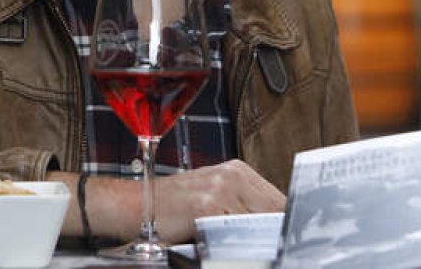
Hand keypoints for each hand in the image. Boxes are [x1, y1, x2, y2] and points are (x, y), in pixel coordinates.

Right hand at [153, 160, 285, 241]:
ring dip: (258, 240)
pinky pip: (236, 231)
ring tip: (253, 250)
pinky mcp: (208, 206)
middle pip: (274, 210)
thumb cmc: (172, 206)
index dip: (283, 222)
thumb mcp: (213, 197)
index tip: (285, 237)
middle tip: (272, 247)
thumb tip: (273, 227)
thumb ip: (243, 206)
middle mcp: (233, 174)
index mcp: (238, 170)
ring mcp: (221, 189)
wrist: (135, 205)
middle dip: (274, 232)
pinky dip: (238, 244)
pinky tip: (231, 248)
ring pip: (258, 222)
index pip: (279, 200)